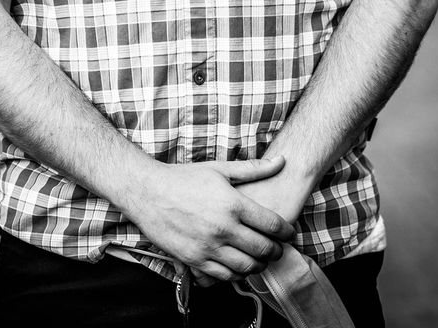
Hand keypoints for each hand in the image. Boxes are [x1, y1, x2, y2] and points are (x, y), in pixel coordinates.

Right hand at [125, 155, 294, 284]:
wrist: (148, 192)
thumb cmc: (184, 178)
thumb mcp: (219, 168)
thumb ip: (253, 168)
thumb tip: (282, 160)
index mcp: (233, 204)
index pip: (272, 225)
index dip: (286, 232)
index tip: (289, 233)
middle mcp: (224, 229)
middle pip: (264, 249)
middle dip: (276, 251)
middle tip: (277, 248)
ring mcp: (209, 247)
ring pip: (247, 267)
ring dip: (259, 265)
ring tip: (260, 258)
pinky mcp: (195, 261)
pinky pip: (224, 276)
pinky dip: (237, 274)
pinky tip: (238, 264)